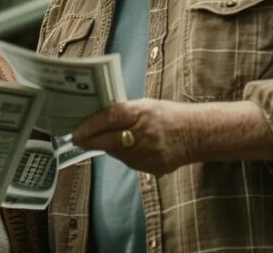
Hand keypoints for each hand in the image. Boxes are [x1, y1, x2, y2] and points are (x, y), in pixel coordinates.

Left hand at [72, 99, 200, 175]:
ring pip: (117, 153)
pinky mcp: (151, 167)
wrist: (196, 134)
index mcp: (141, 113)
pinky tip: (132, 147)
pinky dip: (125, 155)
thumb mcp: (147, 105)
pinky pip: (130, 162)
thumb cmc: (169, 115)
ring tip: (111, 139)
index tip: (76, 130)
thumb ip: (124, 111)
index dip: (90, 125)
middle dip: (91, 140)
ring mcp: (148, 153)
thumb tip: (98, 118)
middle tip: (78, 139)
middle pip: (109, 140)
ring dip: (110, 147)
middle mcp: (143, 133)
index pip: (110, 118)